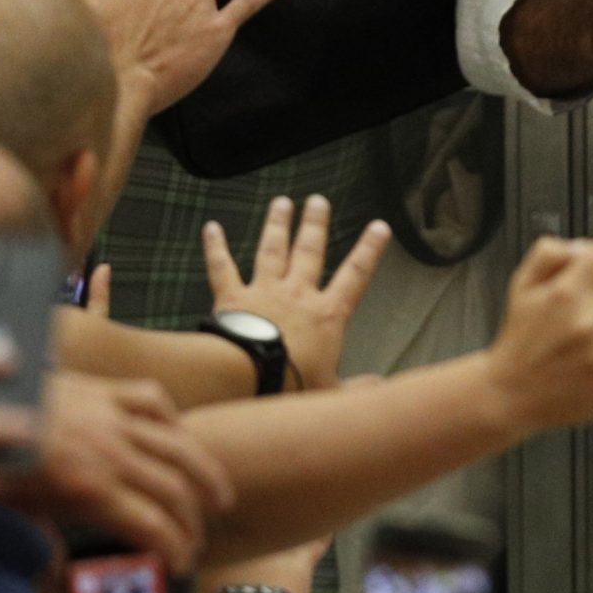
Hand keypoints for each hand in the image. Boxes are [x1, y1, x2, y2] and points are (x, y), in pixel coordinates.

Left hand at [2, 371, 236, 569]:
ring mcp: (111, 417)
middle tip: (196, 541)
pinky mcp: (103, 390)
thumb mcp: (11, 506)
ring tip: (221, 498)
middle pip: (175, 491)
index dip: (177, 548)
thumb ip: (42, 540)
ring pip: (179, 446)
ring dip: (207, 475)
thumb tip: (54, 577)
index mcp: (88, 488)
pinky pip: (153, 401)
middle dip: (192, 522)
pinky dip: (171, 419)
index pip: (154, 525)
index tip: (182, 564)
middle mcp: (110, 452)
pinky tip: (178, 434)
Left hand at [201, 194, 389, 389]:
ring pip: (272, 250)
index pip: (356, 276)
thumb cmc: (293, 385)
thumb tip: (381, 387)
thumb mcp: (333, 391)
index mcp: (327, 315)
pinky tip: (212, 227)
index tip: (379, 227)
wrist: (249, 377)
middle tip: (318, 200)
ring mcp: (264, 292)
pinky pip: (223, 268)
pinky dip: (216, 247)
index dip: (369, 251)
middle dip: (315, 224)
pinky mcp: (232, 298)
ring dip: (277, 225)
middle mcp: (298, 295)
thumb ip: (359, 387)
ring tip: (282, 202)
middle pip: (310, 252)